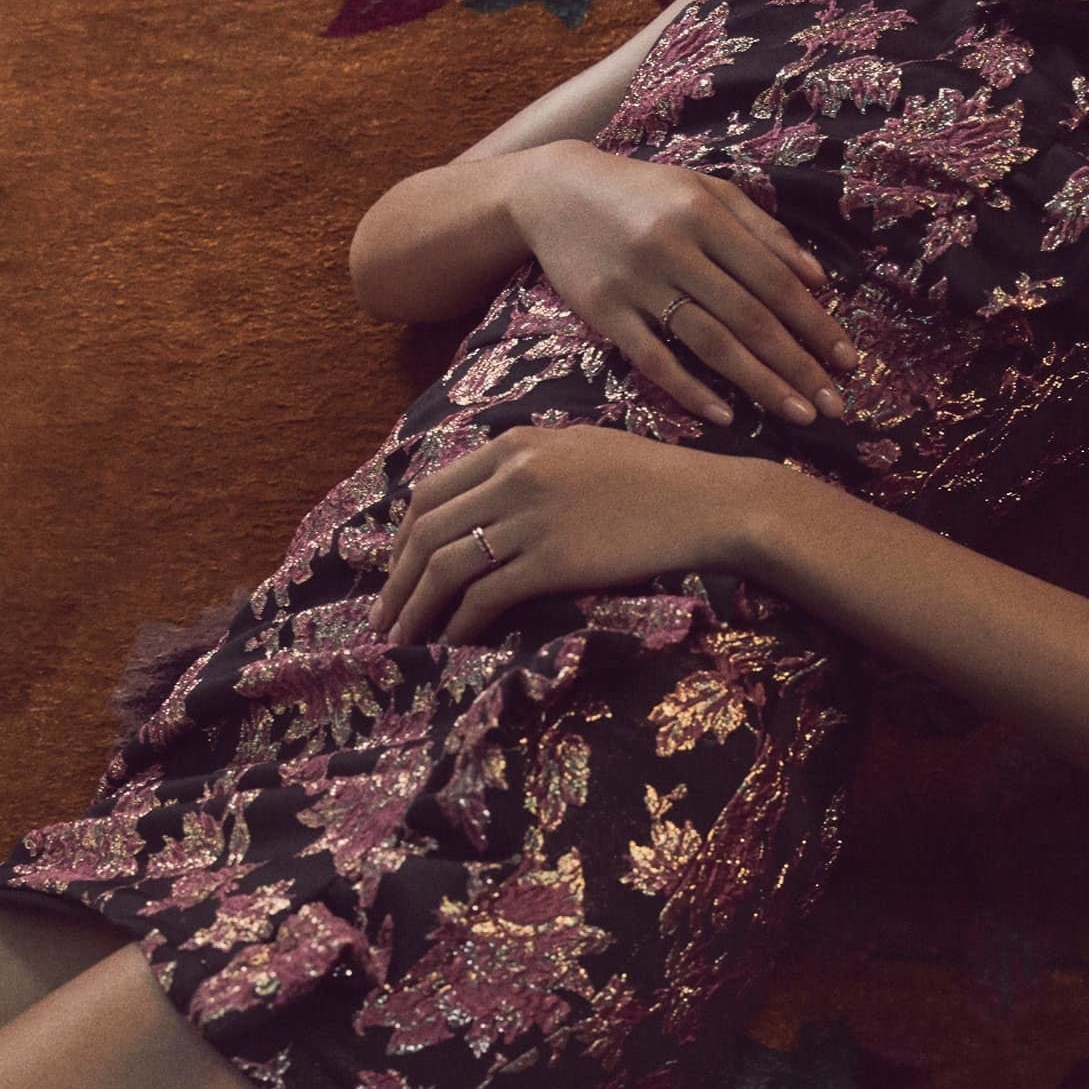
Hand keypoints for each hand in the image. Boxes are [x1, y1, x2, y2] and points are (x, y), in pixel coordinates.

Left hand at [375, 424, 784, 647]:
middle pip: (426, 530)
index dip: (401, 537)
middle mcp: (513, 475)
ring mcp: (531, 518)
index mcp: (514, 444)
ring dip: (416, 608)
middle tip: (382, 618)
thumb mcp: (580, 449)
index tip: (395, 570)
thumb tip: (487, 494)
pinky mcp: (553, 560)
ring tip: (403, 640)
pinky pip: (486, 596)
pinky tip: (452, 644)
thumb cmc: (655, 479)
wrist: (706, 503)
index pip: (431, 491)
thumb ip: (528, 464)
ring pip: (446, 565)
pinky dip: (459, 624)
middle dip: (396, 579)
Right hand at [510, 141, 858, 430]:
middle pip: (749, 317)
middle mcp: (674, 247)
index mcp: (705, 214)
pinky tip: (726, 415)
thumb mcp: (706, 190)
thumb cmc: (645, 193)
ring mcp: (637, 283)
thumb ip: (764, 229)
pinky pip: (654, 359)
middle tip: (834, 405)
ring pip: (709, 342)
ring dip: (759, 383)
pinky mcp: (604, 313)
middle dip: (798, 364)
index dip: (815, 323)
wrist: (555, 193)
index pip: (773, 279)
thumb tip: (819, 279)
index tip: (848, 361)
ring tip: (797, 415)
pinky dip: (691, 389)